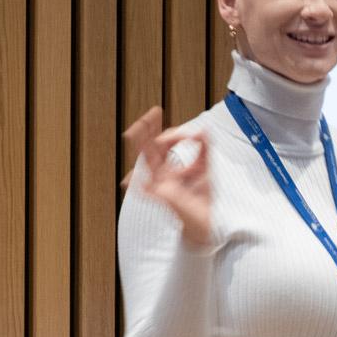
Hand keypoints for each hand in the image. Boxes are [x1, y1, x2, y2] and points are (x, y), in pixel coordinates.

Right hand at [122, 108, 214, 247]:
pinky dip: (139, 185)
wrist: (206, 224)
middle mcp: (162, 174)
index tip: (189, 134)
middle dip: (149, 129)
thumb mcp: (205, 168)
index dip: (174, 135)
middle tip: (152, 112)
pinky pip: (147, 190)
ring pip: (147, 161)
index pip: (164, 145)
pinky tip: (131, 180)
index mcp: (171, 168)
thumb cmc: (202, 200)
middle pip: (151, 148)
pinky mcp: (163, 198)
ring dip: (142, 145)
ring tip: (134, 130)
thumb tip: (201, 130)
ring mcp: (160, 185)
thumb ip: (204, 148)